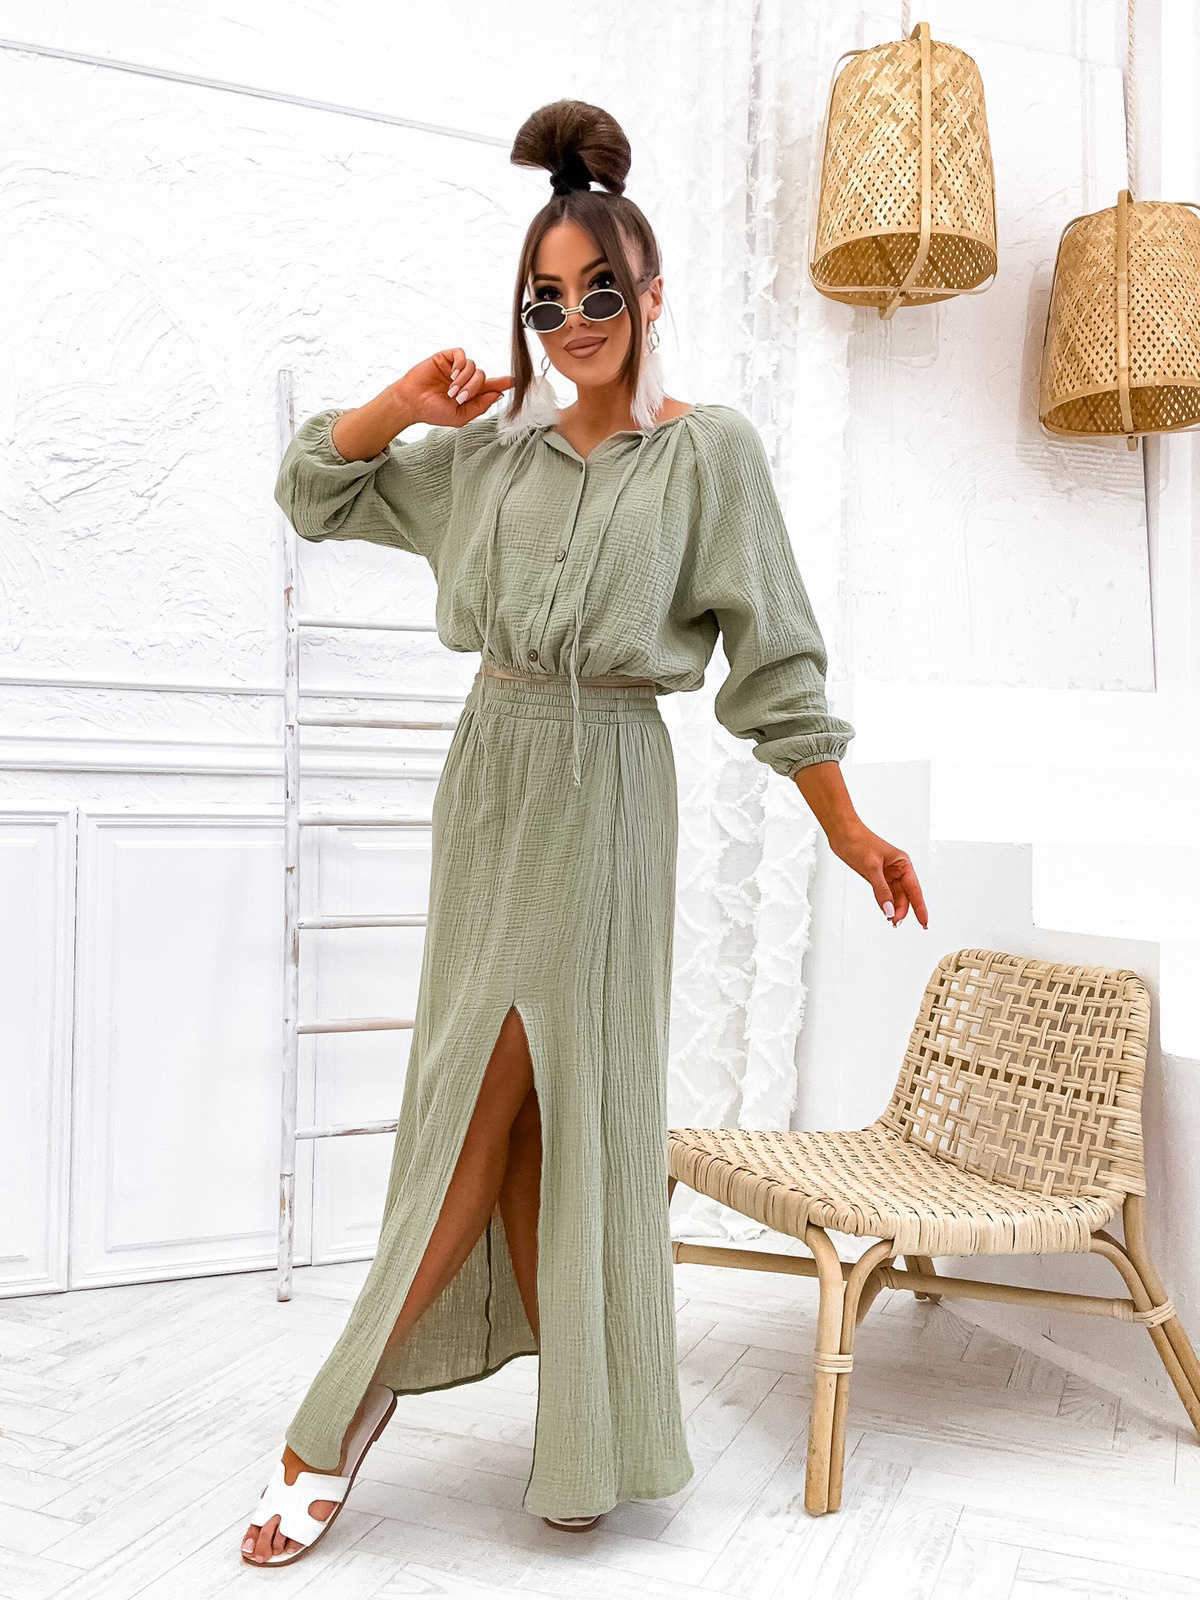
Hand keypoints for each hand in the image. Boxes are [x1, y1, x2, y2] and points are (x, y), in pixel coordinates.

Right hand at [393, 348, 512, 428]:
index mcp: (469, 393)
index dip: (504, 383)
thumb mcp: (460, 416)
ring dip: (464, 380)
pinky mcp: (445, 358)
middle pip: (483, 376)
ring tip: (451, 390)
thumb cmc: (432, 411)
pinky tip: (452, 375)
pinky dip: (460, 365)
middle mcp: (464, 379)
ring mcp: (455, 368)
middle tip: (459, 397)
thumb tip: (497, 395)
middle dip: (474, 388)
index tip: (517, 381)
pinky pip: (461, 355)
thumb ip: (479, 406)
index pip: (491, 386)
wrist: (411, 403)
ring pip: (473, 366)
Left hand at [827, 822, 927, 928]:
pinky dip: (885, 903)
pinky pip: (884, 894)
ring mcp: (886, 874)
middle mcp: (897, 869)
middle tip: (895, 922)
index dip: (920, 907)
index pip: (915, 890)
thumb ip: (881, 890)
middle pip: (905, 896)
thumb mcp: (872, 867)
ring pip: (895, 896)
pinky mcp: (876, 876)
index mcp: (903, 863)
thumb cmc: (858, 841)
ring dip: (893, 908)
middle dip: (902, 910)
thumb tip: (889, 909)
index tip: (924, 922)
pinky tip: (885, 910)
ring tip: (891, 920)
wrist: (842, 834)